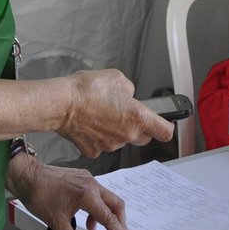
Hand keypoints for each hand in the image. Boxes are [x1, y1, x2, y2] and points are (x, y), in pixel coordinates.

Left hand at [9, 156, 131, 229]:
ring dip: (106, 214)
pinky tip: (86, 216)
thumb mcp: (56, 223)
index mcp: (87, 195)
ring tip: (95, 229)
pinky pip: (97, 192)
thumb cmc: (38, 194)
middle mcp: (92, 185)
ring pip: (107, 198)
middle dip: (119, 221)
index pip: (109, 218)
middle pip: (116, 205)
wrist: (27, 176)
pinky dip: (96, 206)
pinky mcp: (82, 177)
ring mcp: (88, 179)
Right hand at [58, 69, 174, 157]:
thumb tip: (128, 97)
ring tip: (102, 114)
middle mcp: (127, 134)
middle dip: (139, 128)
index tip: (165, 122)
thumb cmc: (87, 90)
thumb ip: (129, 91)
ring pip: (121, 141)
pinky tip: (90, 124)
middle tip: (126, 114)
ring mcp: (111, 145)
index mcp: (138, 117)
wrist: (62, 103)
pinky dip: (99, 137)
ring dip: (117, 131)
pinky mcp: (94, 151)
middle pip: (144, 138)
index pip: (165, 131)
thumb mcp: (117, 78)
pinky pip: (102, 145)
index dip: (166, 126)